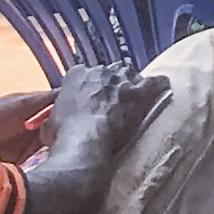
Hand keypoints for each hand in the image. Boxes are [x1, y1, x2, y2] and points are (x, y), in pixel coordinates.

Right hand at [49, 61, 169, 171]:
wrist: (84, 141)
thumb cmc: (64, 136)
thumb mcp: (49, 125)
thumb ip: (55, 117)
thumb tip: (54, 125)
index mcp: (75, 75)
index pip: (85, 73)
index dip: (91, 87)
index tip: (92, 98)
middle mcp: (99, 71)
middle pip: (110, 72)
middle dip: (113, 84)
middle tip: (115, 101)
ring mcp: (120, 80)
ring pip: (131, 75)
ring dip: (133, 84)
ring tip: (136, 97)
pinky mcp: (139, 92)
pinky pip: (154, 82)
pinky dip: (159, 84)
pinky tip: (163, 87)